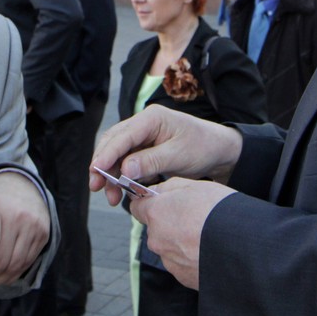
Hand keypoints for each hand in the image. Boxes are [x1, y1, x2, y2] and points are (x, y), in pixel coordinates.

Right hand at [90, 105, 242, 205]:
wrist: (220, 151)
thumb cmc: (203, 147)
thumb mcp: (178, 156)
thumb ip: (151, 161)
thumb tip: (125, 169)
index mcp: (151, 118)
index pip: (122, 136)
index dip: (106, 154)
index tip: (96, 172)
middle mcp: (143, 123)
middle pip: (113, 143)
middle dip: (102, 166)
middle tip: (96, 187)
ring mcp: (143, 136)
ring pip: (117, 154)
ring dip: (111, 174)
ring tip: (111, 197)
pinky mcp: (145, 148)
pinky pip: (126, 161)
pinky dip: (121, 176)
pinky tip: (122, 191)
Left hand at [129, 177, 236, 288]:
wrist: (241, 247)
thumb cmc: (220, 212)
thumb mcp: (196, 186)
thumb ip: (169, 187)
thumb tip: (157, 191)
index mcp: (156, 214)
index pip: (137, 207)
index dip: (149, 203)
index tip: (161, 202)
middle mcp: (157, 239)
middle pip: (155, 229)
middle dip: (169, 223)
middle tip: (194, 218)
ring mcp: (169, 260)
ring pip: (168, 247)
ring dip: (180, 242)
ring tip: (205, 235)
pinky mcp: (182, 277)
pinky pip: (181, 264)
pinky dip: (191, 258)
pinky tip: (208, 250)